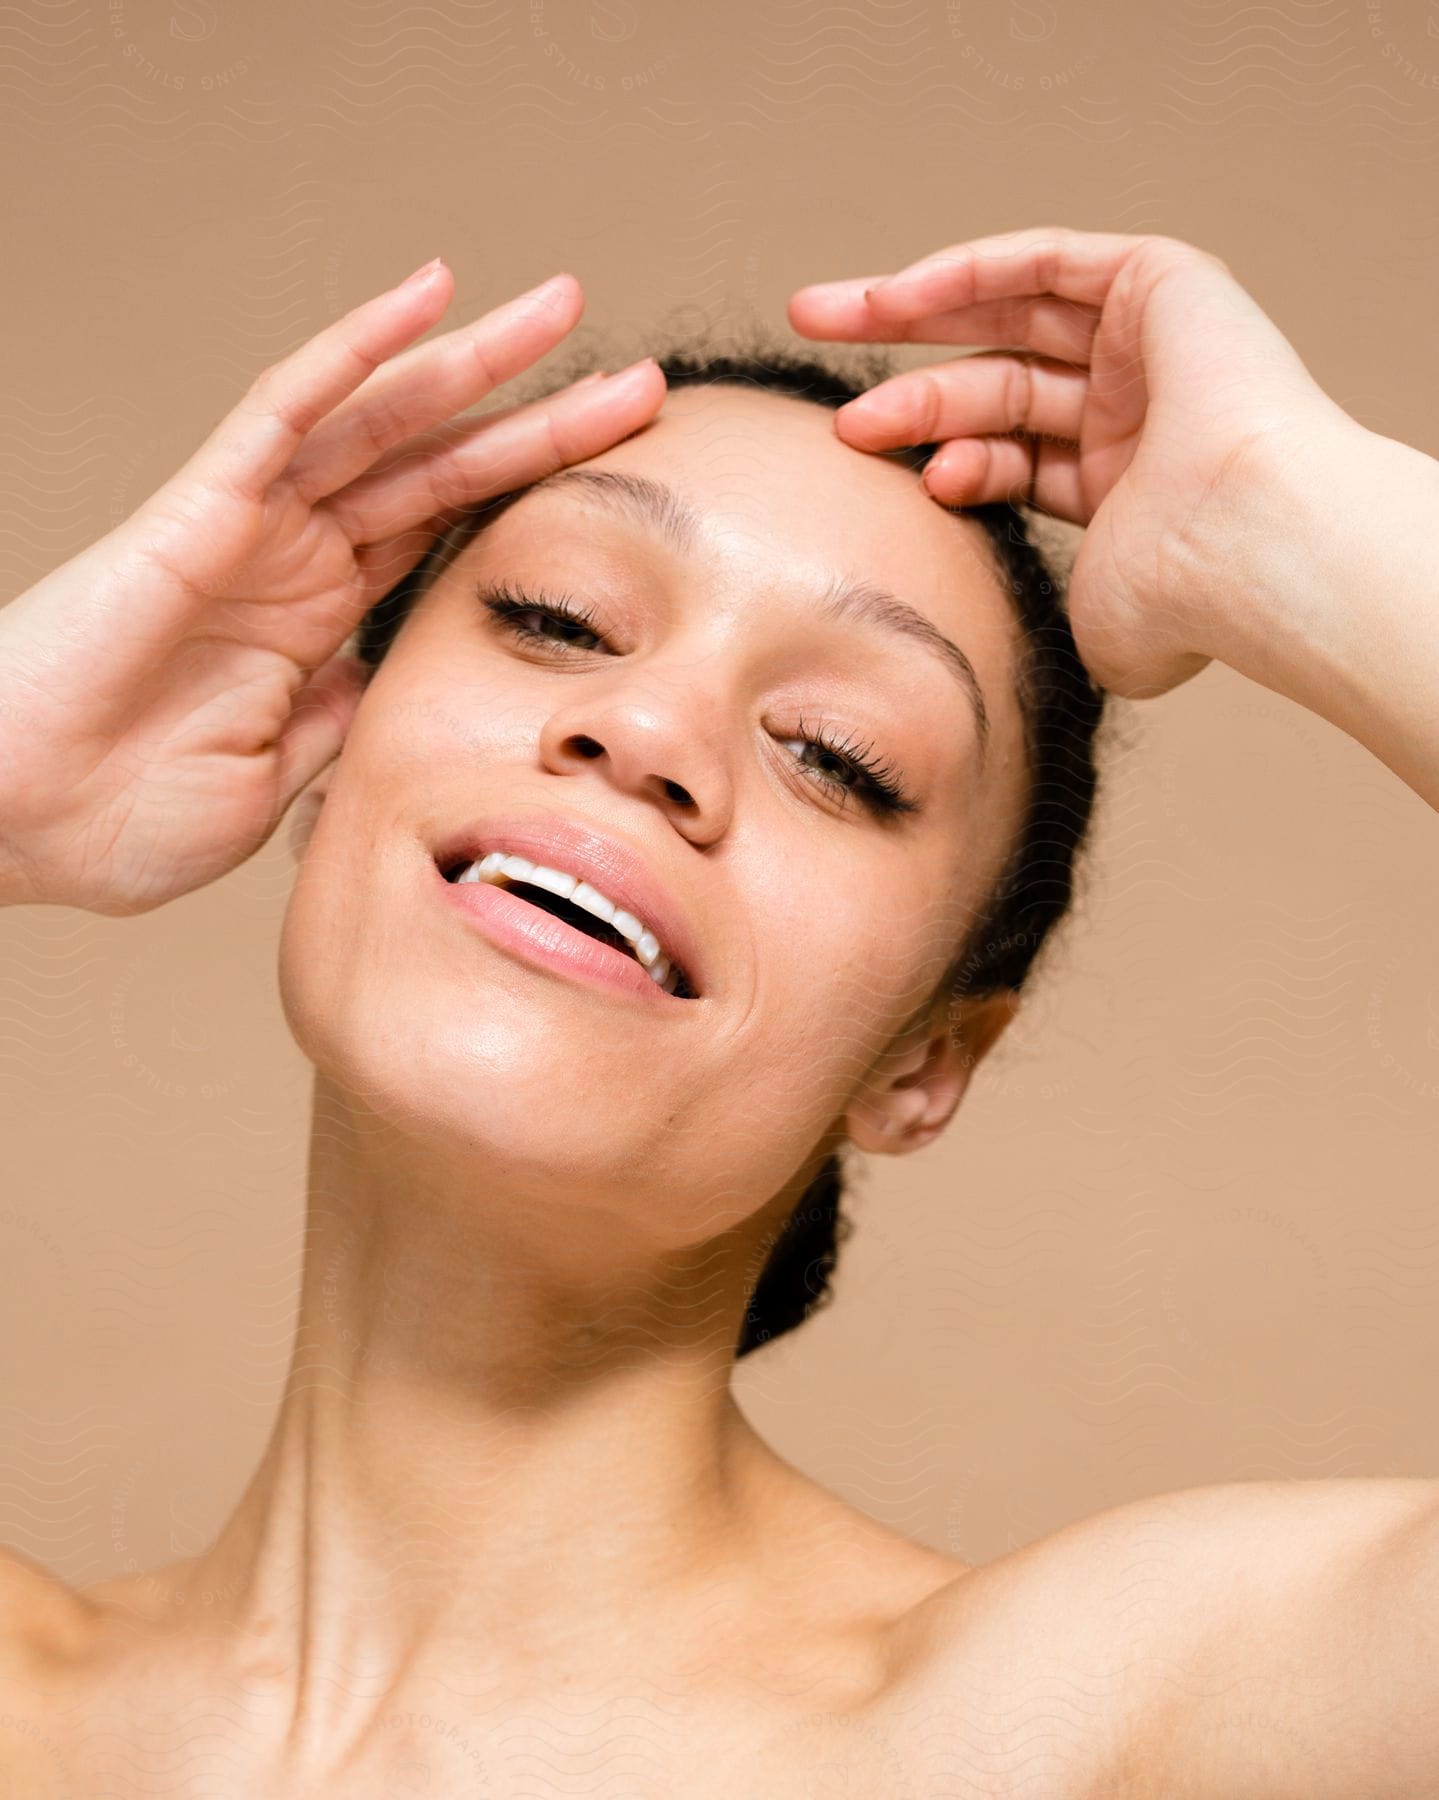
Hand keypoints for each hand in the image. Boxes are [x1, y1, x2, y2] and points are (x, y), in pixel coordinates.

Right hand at [0, 263, 664, 914]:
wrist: (12, 822)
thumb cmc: (121, 816)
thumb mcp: (282, 780)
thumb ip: (347, 720)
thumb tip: (408, 688)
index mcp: (320, 626)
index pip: (448, 540)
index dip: (533, 504)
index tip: (623, 484)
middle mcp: (298, 560)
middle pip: (442, 468)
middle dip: (540, 419)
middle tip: (640, 383)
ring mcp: (255, 526)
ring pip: (384, 419)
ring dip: (473, 362)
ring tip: (564, 307)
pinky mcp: (202, 507)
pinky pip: (287, 407)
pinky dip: (356, 349)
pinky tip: (427, 296)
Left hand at [788, 226, 1360, 698]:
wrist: (1243, 552)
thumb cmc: (1174, 605)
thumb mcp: (1082, 622)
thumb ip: (1033, 617)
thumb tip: (987, 658)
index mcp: (1123, 491)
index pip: (1008, 455)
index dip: (940, 455)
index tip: (876, 470)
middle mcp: (1138, 413)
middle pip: (997, 381)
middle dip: (904, 386)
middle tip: (826, 398)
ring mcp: (1154, 345)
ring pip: (1010, 314)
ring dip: (910, 318)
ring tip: (819, 320)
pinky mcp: (1166, 283)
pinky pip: (1046, 262)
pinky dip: (967, 270)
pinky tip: (894, 296)